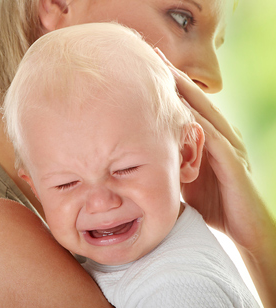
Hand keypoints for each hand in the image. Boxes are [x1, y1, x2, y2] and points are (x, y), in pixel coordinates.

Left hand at [155, 48, 273, 252]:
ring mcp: (231, 148)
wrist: (246, 230)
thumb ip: (173, 161)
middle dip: (176, 78)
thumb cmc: (215, 204)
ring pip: (206, 113)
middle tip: (155, 55)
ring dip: (186, 92)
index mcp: (212, 138)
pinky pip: (212, 139)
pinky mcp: (233, 164)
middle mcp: (223, 136)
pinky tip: (181, 110)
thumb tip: (144, 155)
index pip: (190, 105)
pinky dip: (197, 123)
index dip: (172, 85)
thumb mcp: (187, 177)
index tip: (150, 67)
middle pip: (197, 100)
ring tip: (165, 72)